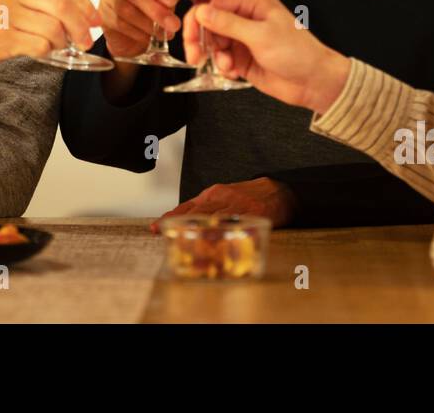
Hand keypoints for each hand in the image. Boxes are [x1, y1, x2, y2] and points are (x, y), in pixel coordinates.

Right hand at [0, 0, 100, 70]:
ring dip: (63, 41)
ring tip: (60, 45)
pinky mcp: (2, 39)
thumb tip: (77, 9)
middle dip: (81, 25)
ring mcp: (5, 14)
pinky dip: (49, 51)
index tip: (94, 18)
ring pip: (53, 28)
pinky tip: (45, 51)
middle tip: (87, 38)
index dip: (85, 4)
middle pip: (61, 6)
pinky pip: (39, 45)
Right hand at [97, 0, 180, 58]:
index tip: (172, 1)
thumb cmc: (151, 6)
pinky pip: (119, 24)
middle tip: (173, 24)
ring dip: (148, 24)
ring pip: (124, 9)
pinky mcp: (103, 16)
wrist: (130, 30)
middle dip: (155, 9)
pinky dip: (138, 32)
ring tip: (165, 33)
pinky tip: (150, 37)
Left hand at [153, 177, 296, 229]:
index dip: (170, 217)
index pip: (187, 207)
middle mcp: (222, 197)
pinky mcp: (253, 213)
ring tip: (184, 241)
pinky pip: (236, 224)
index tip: (155, 228)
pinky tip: (216, 240)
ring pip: (214, 218)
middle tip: (165, 235)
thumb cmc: (248, 197)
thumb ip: (206, 210)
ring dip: (198, 231)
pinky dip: (225, 232)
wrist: (278, 191)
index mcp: (212, 195)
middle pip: (196, 212)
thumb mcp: (224, 198)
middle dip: (179, 224)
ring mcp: (237, 205)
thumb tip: (183, 225)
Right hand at [184, 0, 350, 113]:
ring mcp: (243, 38)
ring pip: (212, 43)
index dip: (198, 21)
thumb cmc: (296, 53)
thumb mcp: (260, 35)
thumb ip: (228, 24)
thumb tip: (201, 12)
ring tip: (228, 67)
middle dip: (201, 41)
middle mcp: (245, 17)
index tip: (191, 38)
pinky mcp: (242, 57)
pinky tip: (234, 73)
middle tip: (196, 57)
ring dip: (215, 56)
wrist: (313, 82)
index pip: (213, 5)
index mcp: (251, 2)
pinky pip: (221, 59)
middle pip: (208, 24)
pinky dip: (222, 67)